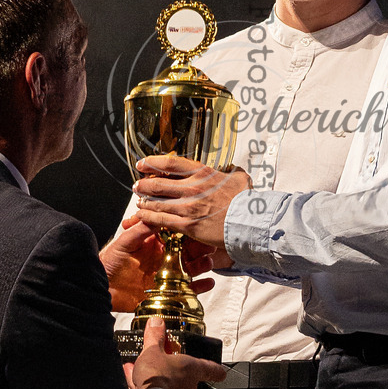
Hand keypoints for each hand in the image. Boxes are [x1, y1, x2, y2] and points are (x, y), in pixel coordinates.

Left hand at [101, 220, 217, 311]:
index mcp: (155, 243)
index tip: (199, 227)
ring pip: (191, 268)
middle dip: (201, 248)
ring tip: (209, 262)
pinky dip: (199, 286)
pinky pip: (187, 289)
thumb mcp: (124, 242)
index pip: (176, 234)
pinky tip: (208, 282)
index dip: (188, 231)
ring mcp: (167, 275)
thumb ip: (140, 230)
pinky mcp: (167, 291)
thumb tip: (155, 215)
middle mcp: (164, 258)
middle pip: (188, 251)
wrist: (101, 287)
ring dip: (203, 265)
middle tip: (210, 245)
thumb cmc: (109, 262)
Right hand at [127, 318, 226, 388]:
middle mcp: (188, 386)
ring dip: (156, 377)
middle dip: (172, 368)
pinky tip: (132, 380)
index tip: (221, 371)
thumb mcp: (153, 350)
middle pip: (186, 376)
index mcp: (193, 369)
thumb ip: (155, 336)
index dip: (217, 369)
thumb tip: (157, 323)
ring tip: (139, 367)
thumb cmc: (158, 378)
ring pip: (168, 385)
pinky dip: (145, 386)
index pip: (211, 369)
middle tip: (162, 360)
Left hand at [132, 155, 251, 250]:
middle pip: (157, 183)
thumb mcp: (240, 178)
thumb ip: (231, 172)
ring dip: (144, 202)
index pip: (170, 164)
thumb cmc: (246, 201)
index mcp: (202, 174)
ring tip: (139, 202)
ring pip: (156, 203)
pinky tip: (143, 216)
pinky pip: (161, 220)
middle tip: (138, 185)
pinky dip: (149, 217)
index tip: (142, 164)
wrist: (249, 222)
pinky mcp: (187, 226)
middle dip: (143, 184)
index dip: (152, 162)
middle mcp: (192, 188)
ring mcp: (188, 207)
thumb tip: (232, 169)